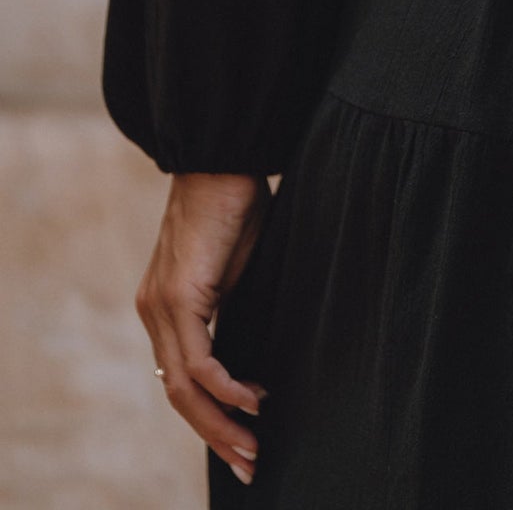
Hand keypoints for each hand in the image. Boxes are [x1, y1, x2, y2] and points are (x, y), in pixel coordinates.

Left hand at [136, 171, 272, 485]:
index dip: (211, 414)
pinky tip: (253, 399)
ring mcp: (162, 306)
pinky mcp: (181, 296)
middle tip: (250, 464)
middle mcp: (153, 312)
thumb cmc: (237, 201)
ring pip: (185, 388)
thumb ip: (232, 306)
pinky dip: (226, 387)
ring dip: (221, 424)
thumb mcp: (237, 266)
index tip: (243, 438)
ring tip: (253, 447)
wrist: (223, 154)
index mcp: (165, 306)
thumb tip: (252, 347)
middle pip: (178, 395)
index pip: (181, 378)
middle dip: (216, 436)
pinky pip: (199, 361)